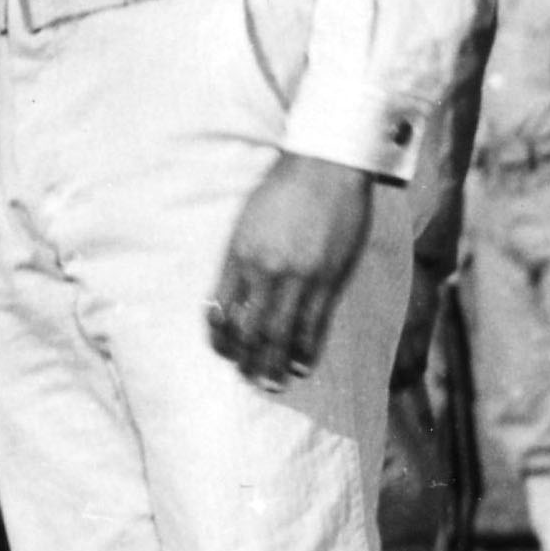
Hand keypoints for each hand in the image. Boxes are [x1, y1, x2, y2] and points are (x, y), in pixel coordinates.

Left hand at [205, 149, 376, 391]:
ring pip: (281, 334)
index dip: (221, 339)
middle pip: (250, 330)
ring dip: (275, 364)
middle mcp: (263, 270)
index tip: (225, 354)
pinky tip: (303, 366)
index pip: (221, 311)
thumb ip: (241, 257)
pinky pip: (314, 324)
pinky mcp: (327, 279)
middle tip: (250, 380)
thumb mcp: (248, 221)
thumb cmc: (284, 188)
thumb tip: (235, 295)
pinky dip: (307, 350)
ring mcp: (297, 277)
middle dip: (248, 361)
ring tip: (273, 385)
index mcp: (238, 255)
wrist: (325, 165)